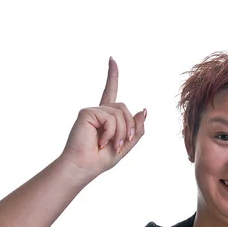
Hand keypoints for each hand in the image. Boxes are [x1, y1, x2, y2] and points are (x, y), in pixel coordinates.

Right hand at [58, 57, 146, 178]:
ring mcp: (92, 111)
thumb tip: (143, 109)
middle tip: (122, 143)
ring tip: (110, 144)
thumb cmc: (101, 159)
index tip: (112, 59)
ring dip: (121, 132)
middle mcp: (98, 111)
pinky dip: (110, 132)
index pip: (111, 91)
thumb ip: (137, 127)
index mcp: (107, 117)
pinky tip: (101, 141)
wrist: (84, 167)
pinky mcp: (86, 112)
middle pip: (125, 109)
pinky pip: (110, 118)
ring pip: (121, 113)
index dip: (112, 75)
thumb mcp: (126, 144)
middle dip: (129, 128)